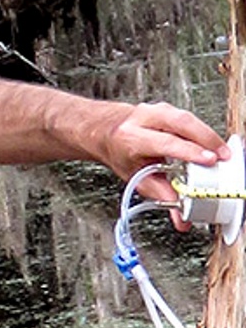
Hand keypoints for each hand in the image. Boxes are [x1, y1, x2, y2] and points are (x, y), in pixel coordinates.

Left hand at [101, 101, 228, 228]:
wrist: (104, 130)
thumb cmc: (120, 152)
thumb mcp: (134, 176)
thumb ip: (162, 195)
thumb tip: (183, 219)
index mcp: (131, 138)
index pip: (164, 142)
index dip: (189, 151)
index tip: (209, 160)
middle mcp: (142, 119)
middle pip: (180, 122)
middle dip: (205, 139)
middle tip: (222, 157)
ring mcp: (154, 109)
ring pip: (186, 117)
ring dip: (207, 134)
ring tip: (221, 152)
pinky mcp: (166, 107)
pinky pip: (188, 117)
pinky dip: (201, 131)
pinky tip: (210, 144)